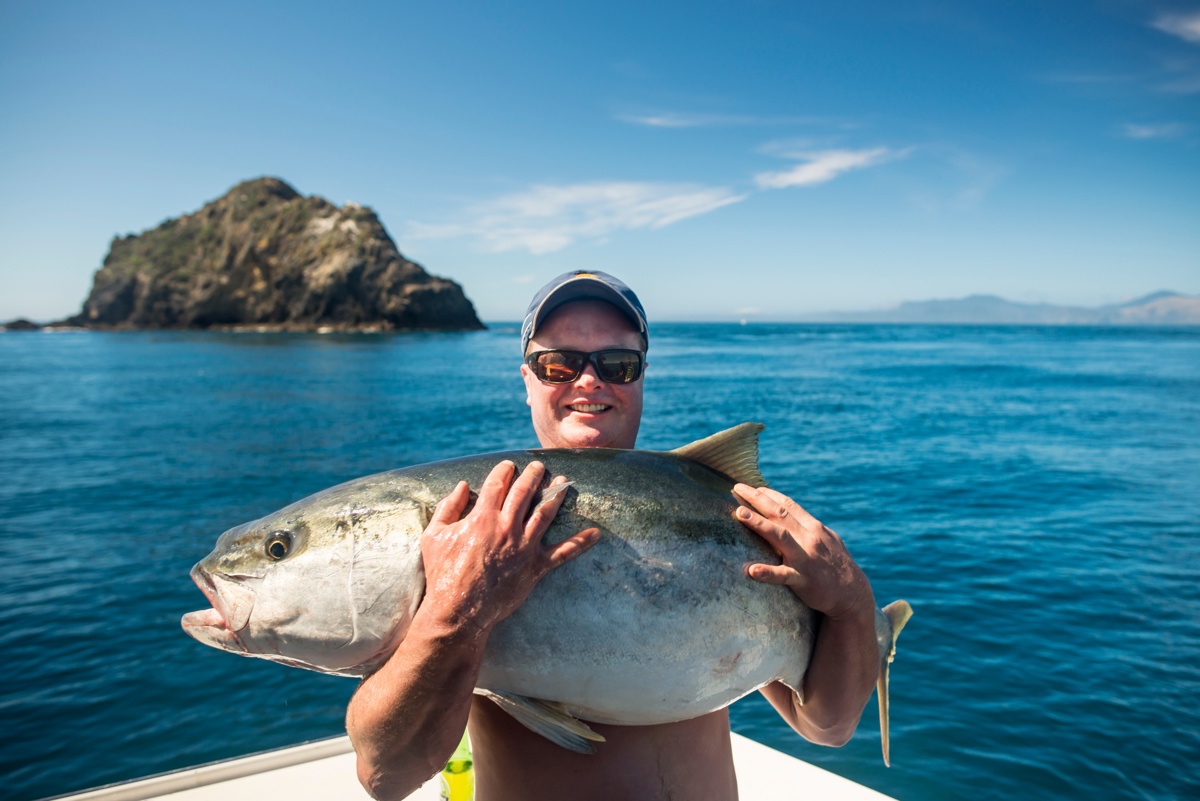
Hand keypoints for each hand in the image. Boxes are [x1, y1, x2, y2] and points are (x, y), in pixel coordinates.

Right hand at [420, 460, 599, 634]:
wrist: (459, 610)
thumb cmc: (443, 574)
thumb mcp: (434, 536)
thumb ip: (448, 507)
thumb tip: (463, 486)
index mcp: (482, 518)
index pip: (498, 485)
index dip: (504, 471)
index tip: (509, 465)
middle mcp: (507, 528)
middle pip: (525, 493)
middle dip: (533, 476)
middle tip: (540, 466)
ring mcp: (524, 547)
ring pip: (546, 514)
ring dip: (557, 495)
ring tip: (565, 482)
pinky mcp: (535, 567)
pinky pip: (563, 553)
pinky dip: (580, 543)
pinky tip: (596, 533)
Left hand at [732, 484, 873, 620]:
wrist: (853, 594)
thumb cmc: (835, 564)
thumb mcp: (826, 539)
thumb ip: (807, 527)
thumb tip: (789, 514)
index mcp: (813, 527)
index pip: (788, 505)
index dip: (768, 494)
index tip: (750, 487)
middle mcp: (809, 538)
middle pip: (780, 514)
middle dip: (757, 499)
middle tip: (737, 488)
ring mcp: (806, 558)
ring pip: (779, 537)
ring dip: (758, 524)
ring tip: (739, 513)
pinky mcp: (804, 580)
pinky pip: (783, 575)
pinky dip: (767, 572)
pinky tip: (752, 570)